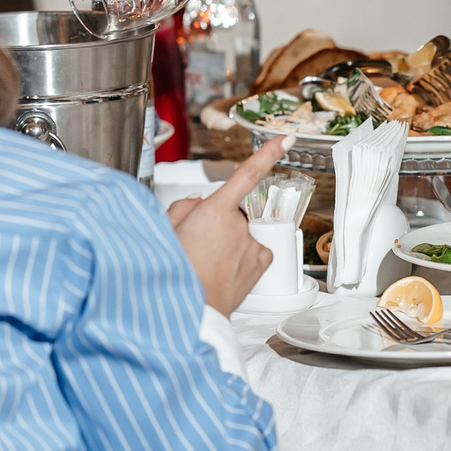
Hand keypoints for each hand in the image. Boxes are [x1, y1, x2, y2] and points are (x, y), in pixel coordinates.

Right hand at [168, 136, 291, 314]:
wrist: (190, 312)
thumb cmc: (175, 272)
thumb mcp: (165, 231)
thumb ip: (183, 207)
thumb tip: (199, 204)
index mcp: (213, 211)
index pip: (246, 174)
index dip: (267, 154)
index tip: (285, 139)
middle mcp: (238, 224)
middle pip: (230, 212)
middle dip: (217, 223)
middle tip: (197, 247)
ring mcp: (252, 244)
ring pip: (241, 233)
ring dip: (228, 242)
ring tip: (208, 264)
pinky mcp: (262, 261)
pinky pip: (254, 250)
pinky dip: (243, 256)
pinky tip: (226, 271)